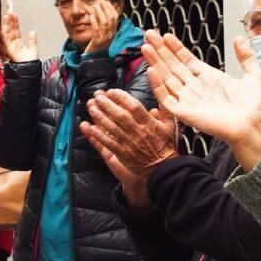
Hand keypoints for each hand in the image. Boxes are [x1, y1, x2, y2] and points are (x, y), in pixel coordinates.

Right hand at [2, 12, 37, 62]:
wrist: (27, 71)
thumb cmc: (29, 63)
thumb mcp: (33, 50)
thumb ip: (32, 41)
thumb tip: (33, 31)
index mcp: (18, 43)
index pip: (16, 30)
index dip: (15, 22)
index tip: (14, 15)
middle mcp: (13, 44)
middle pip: (10, 30)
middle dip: (9, 21)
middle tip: (9, 12)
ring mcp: (10, 46)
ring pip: (7, 33)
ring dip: (6, 25)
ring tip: (6, 16)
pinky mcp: (8, 50)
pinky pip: (5, 40)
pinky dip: (4, 34)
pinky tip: (4, 27)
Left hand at [79, 89, 176, 208]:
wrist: (162, 169)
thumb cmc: (165, 146)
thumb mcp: (169, 126)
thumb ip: (164, 110)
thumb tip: (161, 96)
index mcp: (149, 124)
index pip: (134, 107)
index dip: (122, 98)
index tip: (112, 91)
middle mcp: (138, 132)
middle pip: (120, 116)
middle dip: (107, 105)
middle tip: (97, 96)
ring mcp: (130, 144)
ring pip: (113, 128)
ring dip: (100, 117)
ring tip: (91, 108)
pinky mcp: (123, 154)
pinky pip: (109, 143)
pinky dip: (99, 136)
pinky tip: (90, 128)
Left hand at [83, 0, 120, 54]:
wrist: (95, 60)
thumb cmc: (97, 47)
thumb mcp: (103, 36)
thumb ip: (104, 26)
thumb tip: (102, 14)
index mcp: (113, 33)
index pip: (115, 19)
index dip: (111, 9)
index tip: (106, 2)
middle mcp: (110, 35)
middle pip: (111, 19)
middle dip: (106, 8)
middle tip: (101, 1)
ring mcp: (104, 38)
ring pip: (105, 23)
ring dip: (100, 13)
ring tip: (95, 6)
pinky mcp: (97, 41)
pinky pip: (96, 29)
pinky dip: (94, 21)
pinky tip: (91, 16)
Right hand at [142, 32, 260, 169]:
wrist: (253, 126)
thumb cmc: (254, 107)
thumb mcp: (253, 75)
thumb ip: (246, 56)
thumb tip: (239, 38)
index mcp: (208, 78)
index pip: (186, 59)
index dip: (175, 47)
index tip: (165, 35)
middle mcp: (195, 87)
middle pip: (172, 66)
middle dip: (160, 50)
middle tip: (149, 34)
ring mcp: (188, 99)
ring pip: (166, 78)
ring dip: (155, 63)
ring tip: (146, 48)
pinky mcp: (184, 113)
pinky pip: (166, 99)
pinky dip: (158, 86)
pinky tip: (152, 71)